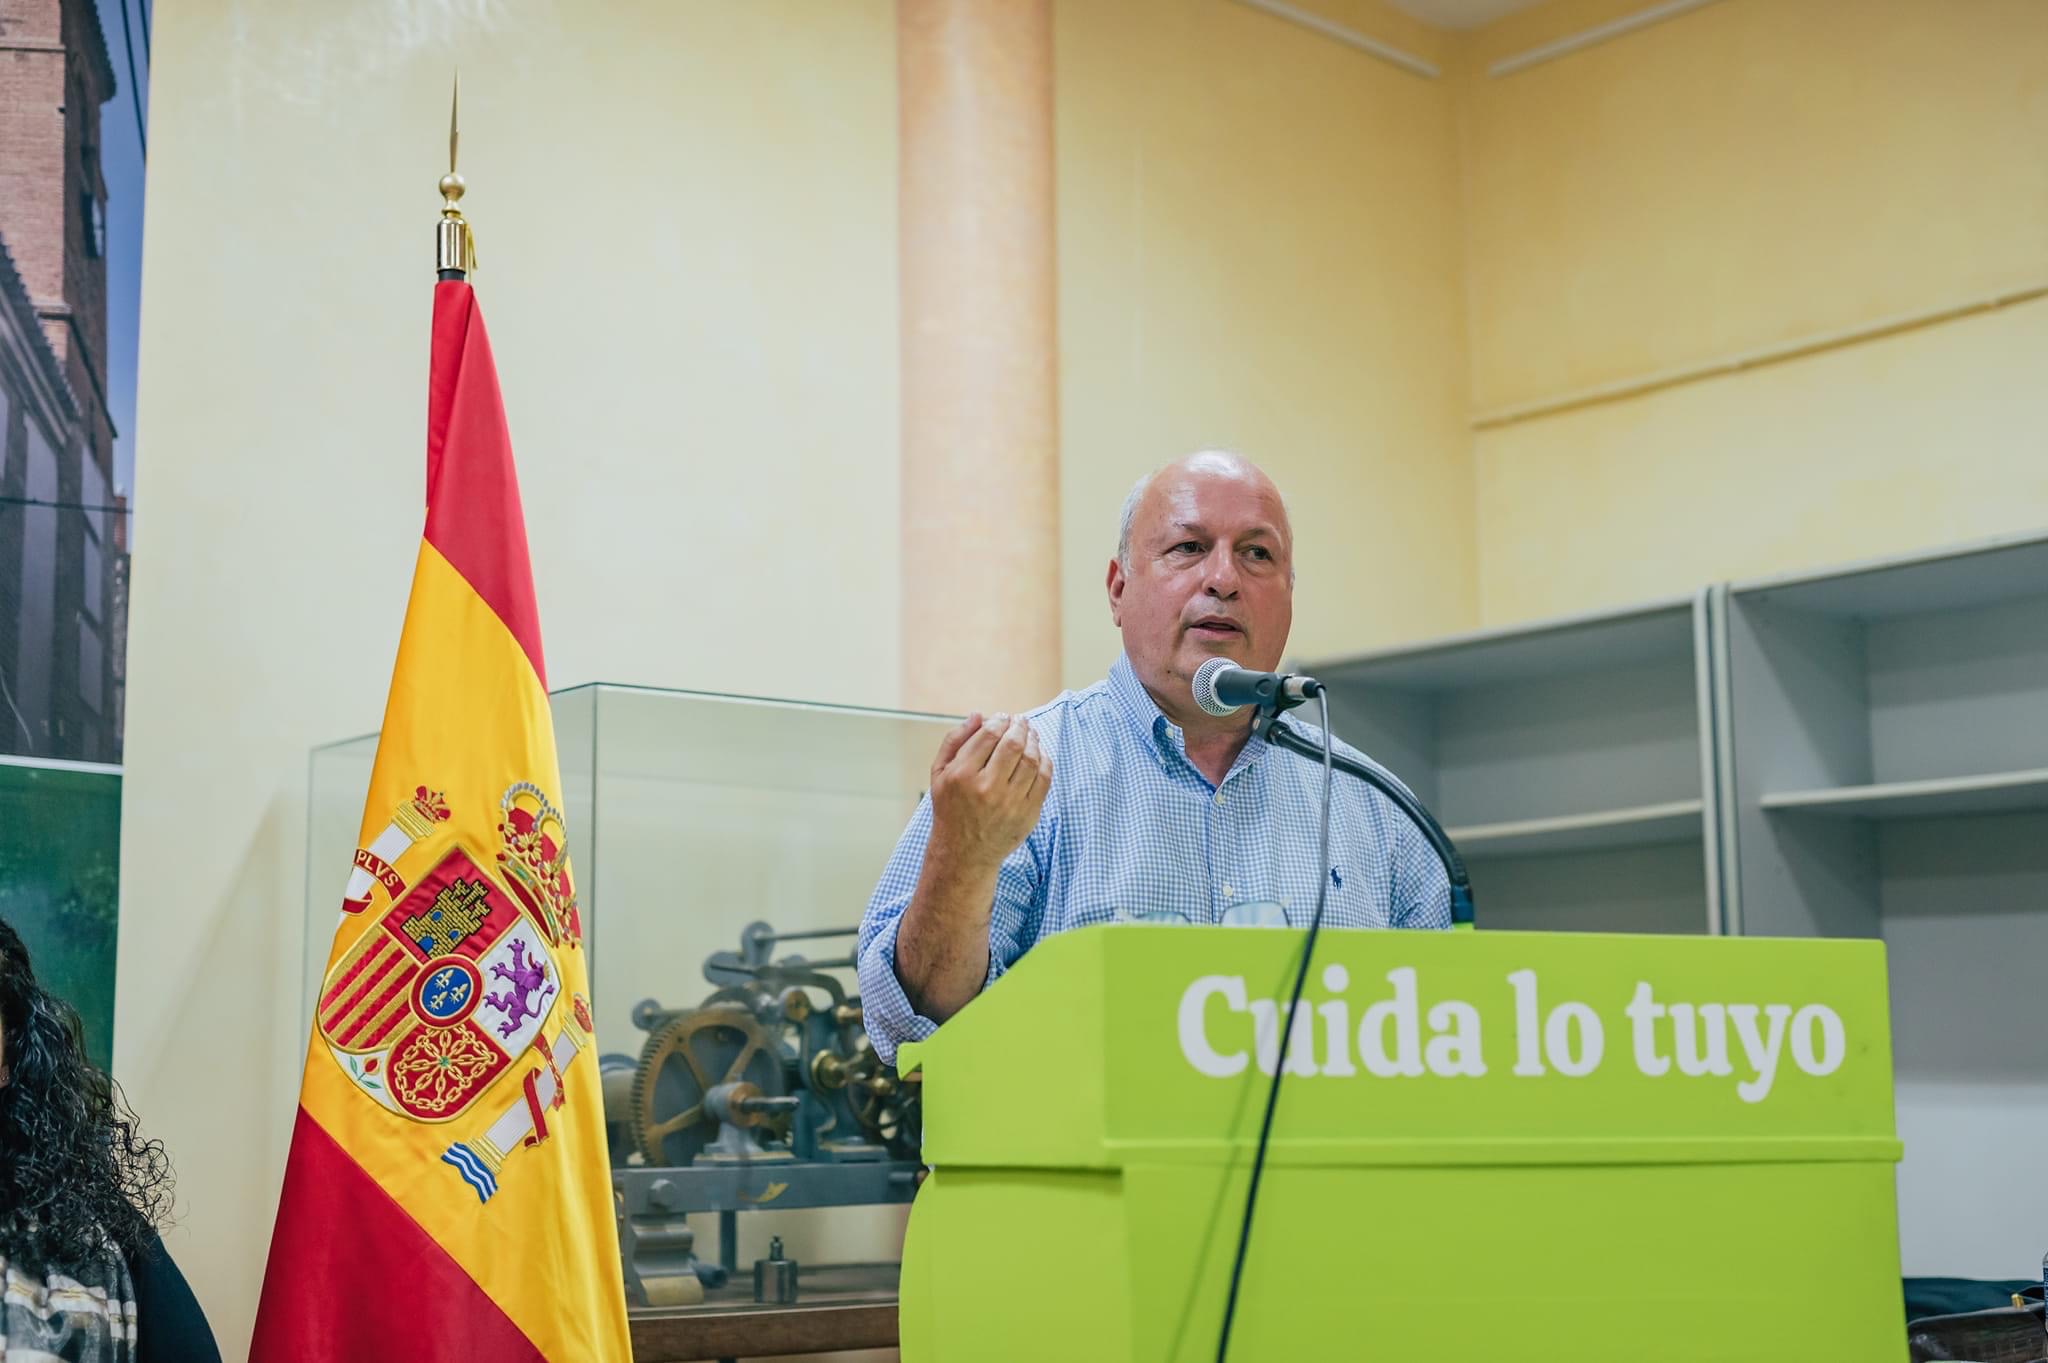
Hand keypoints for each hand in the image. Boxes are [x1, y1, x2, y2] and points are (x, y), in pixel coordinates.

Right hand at [926, 711, 1052, 872]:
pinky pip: (1044, 779)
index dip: (999, 720)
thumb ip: (954, 740)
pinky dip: (1045, 761)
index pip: (988, 735)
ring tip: (1031, 733)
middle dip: (1020, 725)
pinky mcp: (1028, 814)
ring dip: (1034, 740)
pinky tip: (1039, 754)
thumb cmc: (950, 809)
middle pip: (1013, 744)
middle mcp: (986, 788)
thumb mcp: (939, 774)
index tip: (1002, 717)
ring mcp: (1010, 803)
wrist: (964, 854)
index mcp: (961, 776)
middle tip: (1020, 720)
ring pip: (1031, 759)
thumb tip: (978, 715)